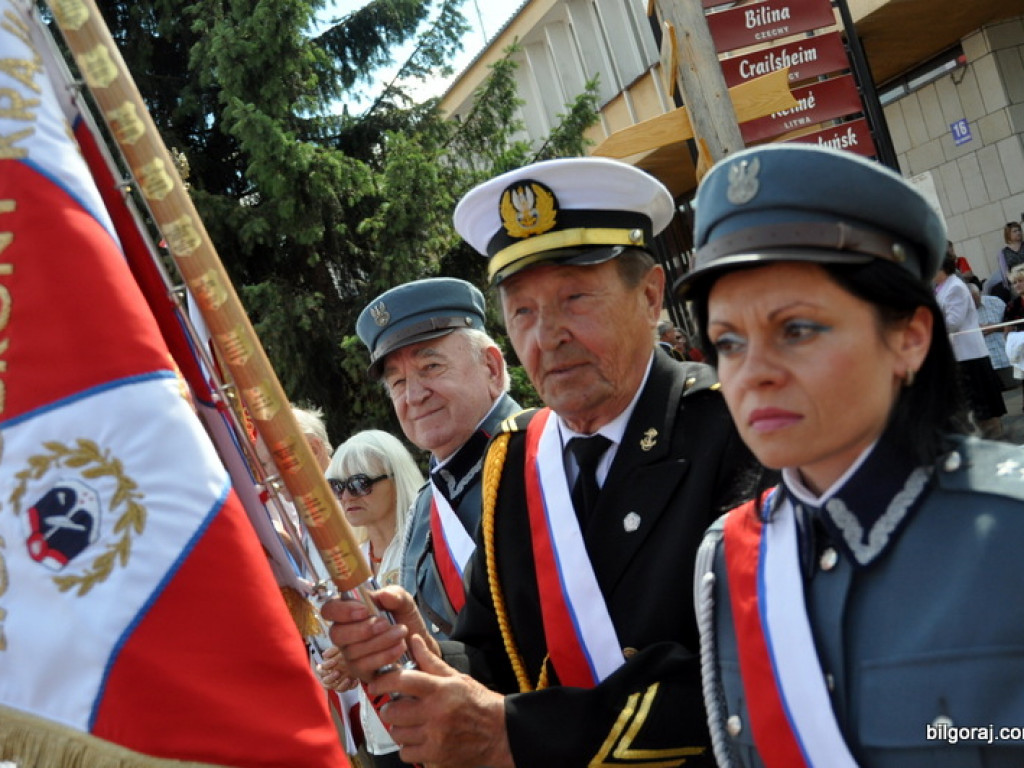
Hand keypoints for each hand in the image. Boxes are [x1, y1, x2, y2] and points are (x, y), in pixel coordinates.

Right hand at [316, 644, 357, 691]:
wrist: (356, 657)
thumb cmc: (344, 652)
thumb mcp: (338, 649)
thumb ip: (332, 651)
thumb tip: (324, 655)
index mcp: (325, 668)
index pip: (321, 670)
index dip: (327, 666)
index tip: (335, 661)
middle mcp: (329, 677)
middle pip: (325, 682)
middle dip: (331, 678)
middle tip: (338, 672)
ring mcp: (337, 683)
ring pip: (335, 688)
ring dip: (341, 685)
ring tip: (348, 679)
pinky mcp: (345, 686)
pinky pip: (346, 690)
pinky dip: (350, 686)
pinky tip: (355, 680)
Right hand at [321, 586, 437, 683]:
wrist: (418, 644)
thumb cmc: (403, 619)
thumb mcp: (404, 602)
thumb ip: (395, 595)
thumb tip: (384, 595)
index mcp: (349, 611)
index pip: (329, 609)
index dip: (341, 610)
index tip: (364, 610)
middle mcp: (345, 634)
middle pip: (336, 634)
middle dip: (363, 629)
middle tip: (385, 623)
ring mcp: (350, 654)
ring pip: (352, 651)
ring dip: (379, 641)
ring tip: (401, 632)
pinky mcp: (360, 671)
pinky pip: (363, 666)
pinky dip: (384, 655)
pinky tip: (399, 647)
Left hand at [371, 635, 513, 767]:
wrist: (500, 733)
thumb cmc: (478, 702)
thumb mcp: (456, 677)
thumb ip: (430, 661)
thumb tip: (414, 640)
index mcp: (440, 689)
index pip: (402, 681)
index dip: (383, 682)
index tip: (376, 685)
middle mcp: (435, 713)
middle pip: (393, 712)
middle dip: (391, 709)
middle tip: (399, 708)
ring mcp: (435, 736)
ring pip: (397, 734)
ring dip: (400, 729)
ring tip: (412, 724)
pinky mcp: (436, 756)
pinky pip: (406, 753)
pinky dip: (408, 747)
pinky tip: (419, 739)